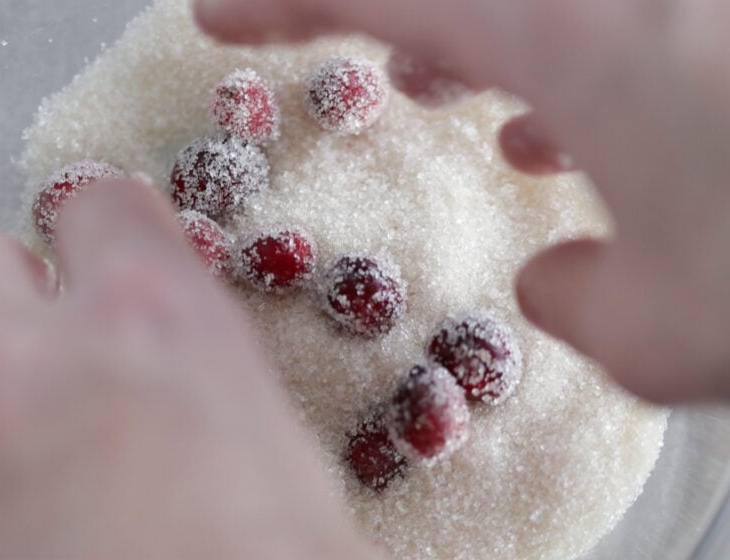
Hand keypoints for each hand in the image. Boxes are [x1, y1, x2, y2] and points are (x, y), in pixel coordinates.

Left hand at [0, 181, 376, 559]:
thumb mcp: (291, 472)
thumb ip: (217, 387)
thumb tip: (193, 377)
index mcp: (155, 327)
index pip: (101, 204)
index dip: (110, 227)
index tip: (119, 253)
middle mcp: (33, 368)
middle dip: (4, 289)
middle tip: (50, 343)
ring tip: (31, 474)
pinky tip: (11, 548)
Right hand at [195, 0, 729, 402]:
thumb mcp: (674, 329)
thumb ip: (586, 308)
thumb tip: (554, 285)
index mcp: (569, 34)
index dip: (275, 4)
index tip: (213, 17)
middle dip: (387, 23)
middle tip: (369, 79)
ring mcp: (675, 3)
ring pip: (537, 5)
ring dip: (487, 44)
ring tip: (463, 105)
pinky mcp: (714, 29)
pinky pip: (614, 22)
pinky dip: (576, 59)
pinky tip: (587, 130)